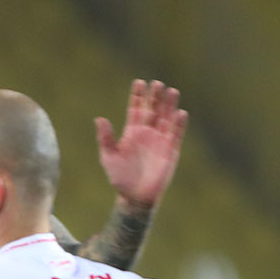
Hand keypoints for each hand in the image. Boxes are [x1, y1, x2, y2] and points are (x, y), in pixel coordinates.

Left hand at [95, 79, 185, 210]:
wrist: (135, 196)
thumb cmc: (120, 178)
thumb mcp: (108, 157)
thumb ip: (105, 138)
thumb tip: (99, 118)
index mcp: (131, 133)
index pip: (135, 110)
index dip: (137, 96)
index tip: (139, 82)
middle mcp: (147, 133)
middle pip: (152, 110)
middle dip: (154, 97)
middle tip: (156, 83)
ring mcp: (160, 140)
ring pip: (166, 118)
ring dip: (169, 105)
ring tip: (171, 91)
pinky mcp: (171, 150)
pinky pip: (176, 134)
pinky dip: (178, 124)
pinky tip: (180, 113)